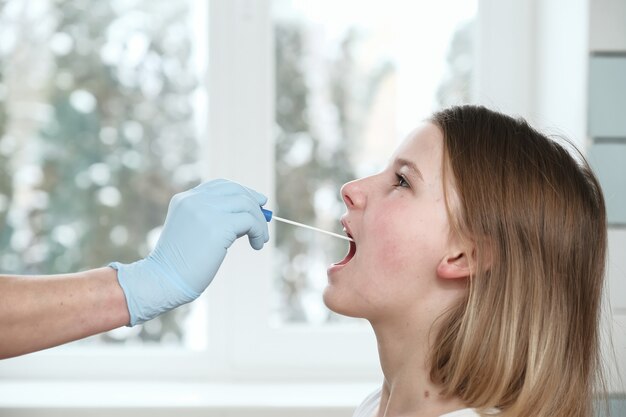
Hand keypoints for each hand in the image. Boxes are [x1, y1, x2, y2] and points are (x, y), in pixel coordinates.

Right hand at [109, 179, 268, 324]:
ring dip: (259, 222)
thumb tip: (248, 216)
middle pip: (236, 191)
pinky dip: (259, 231)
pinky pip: (250, 221)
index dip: (242, 191)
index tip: (256, 202)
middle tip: (264, 221)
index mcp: (185, 199)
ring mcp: (205, 211)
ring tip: (261, 239)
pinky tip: (257, 244)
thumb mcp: (194, 233)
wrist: (164, 280)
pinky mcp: (218, 226)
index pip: (220, 185)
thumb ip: (215, 219)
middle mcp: (194, 200)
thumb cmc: (180, 264)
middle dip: (255, 204)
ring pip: (246, 204)